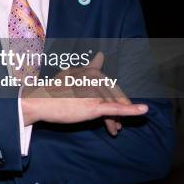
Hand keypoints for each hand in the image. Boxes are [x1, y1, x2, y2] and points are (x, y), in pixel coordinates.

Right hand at [22, 52, 143, 135]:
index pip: (110, 83)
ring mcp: (95, 91)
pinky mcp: (94, 105)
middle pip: (114, 95)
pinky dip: (131, 110)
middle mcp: (95, 78)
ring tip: (114, 129)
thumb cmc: (53, 90)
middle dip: (118, 109)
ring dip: (116, 119)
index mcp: (90, 70)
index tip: (122, 103)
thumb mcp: (71, 73)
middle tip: (117, 123)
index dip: (116, 95)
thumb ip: (88, 66)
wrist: (41, 102)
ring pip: (113, 105)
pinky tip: (143, 111)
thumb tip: (101, 54)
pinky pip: (116, 108)